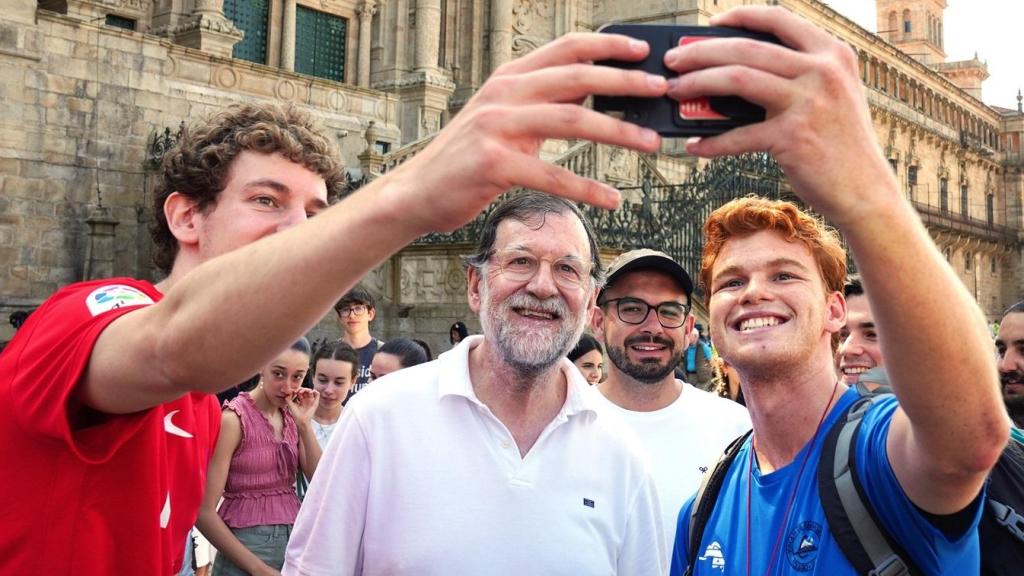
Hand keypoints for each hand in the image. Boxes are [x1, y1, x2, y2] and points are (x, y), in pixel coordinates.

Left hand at [286, 388, 319, 424]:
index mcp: (301, 400)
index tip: (294, 391)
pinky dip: (315, 391)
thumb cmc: (296, 414)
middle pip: (305, 390)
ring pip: (311, 391)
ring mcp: (311, 400)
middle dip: (302, 389)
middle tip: (298, 391)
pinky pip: (317, 394)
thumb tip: (290, 392)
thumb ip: (288, 398)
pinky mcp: (315, 402)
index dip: (297, 390)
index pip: (300, 392)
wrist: (301, 420)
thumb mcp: (290, 405)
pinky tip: (311, 392)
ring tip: (303, 392)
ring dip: (307, 389)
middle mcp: (306, 400)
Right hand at [384, 33, 668, 233]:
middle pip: (577, 77)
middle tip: (662, 90)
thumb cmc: (467, 158)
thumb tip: (597, 97)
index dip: (608, 45)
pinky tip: (612, 198)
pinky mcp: (493, 164)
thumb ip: (542, 103)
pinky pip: (551, 175)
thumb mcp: (502, 118)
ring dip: (618, 132)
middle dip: (626, 82)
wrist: (418, 190)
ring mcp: (496, 127)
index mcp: (509, 79)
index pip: (566, 47)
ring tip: (650, 143)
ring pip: (572, 120)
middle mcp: (503, 95)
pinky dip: (586, 187)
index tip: (642, 49)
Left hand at [663, 6, 897, 226]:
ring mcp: (808, 102)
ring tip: (674, 92)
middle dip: (700, 52)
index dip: (739, 17)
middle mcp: (823, 70)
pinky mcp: (793, 137)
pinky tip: (695, 146)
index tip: (709, 24)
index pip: (778, 19)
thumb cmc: (839, 144)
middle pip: (746, 48)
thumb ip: (796, 75)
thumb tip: (731, 71)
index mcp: (832, 53)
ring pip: (737, 79)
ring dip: (697, 84)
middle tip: (673, 61)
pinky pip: (738, 135)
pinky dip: (712, 142)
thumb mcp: (830, 95)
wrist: (865, 190)